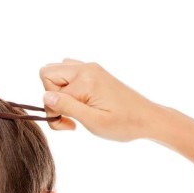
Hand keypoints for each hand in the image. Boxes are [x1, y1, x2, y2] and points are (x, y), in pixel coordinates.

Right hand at [38, 58, 158, 141]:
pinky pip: (69, 73)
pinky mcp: (94, 73)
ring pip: (56, 72)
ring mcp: (91, 68)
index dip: (53, 111)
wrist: (148, 118)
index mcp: (85, 79)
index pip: (49, 90)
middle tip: (68, 115)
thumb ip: (67, 107)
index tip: (69, 124)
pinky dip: (68, 88)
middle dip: (52, 97)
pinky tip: (80, 103)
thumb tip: (45, 97)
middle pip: (48, 73)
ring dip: (59, 92)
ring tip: (74, 110)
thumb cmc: (123, 124)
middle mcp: (86, 68)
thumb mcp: (93, 121)